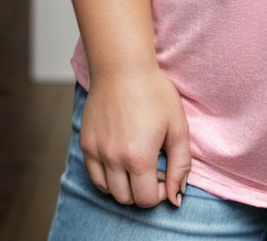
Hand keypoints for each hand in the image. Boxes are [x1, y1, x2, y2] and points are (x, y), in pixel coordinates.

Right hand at [80, 67, 191, 207]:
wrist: (122, 67)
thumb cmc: (154, 92)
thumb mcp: (178, 126)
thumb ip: (180, 164)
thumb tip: (177, 197)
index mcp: (139, 157)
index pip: (147, 199)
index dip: (161, 193)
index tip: (165, 175)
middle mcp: (114, 159)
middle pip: (127, 199)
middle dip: (143, 191)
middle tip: (153, 169)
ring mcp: (97, 152)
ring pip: (109, 191)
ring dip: (125, 186)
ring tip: (137, 163)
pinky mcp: (86, 143)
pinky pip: (94, 176)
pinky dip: (107, 176)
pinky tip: (120, 158)